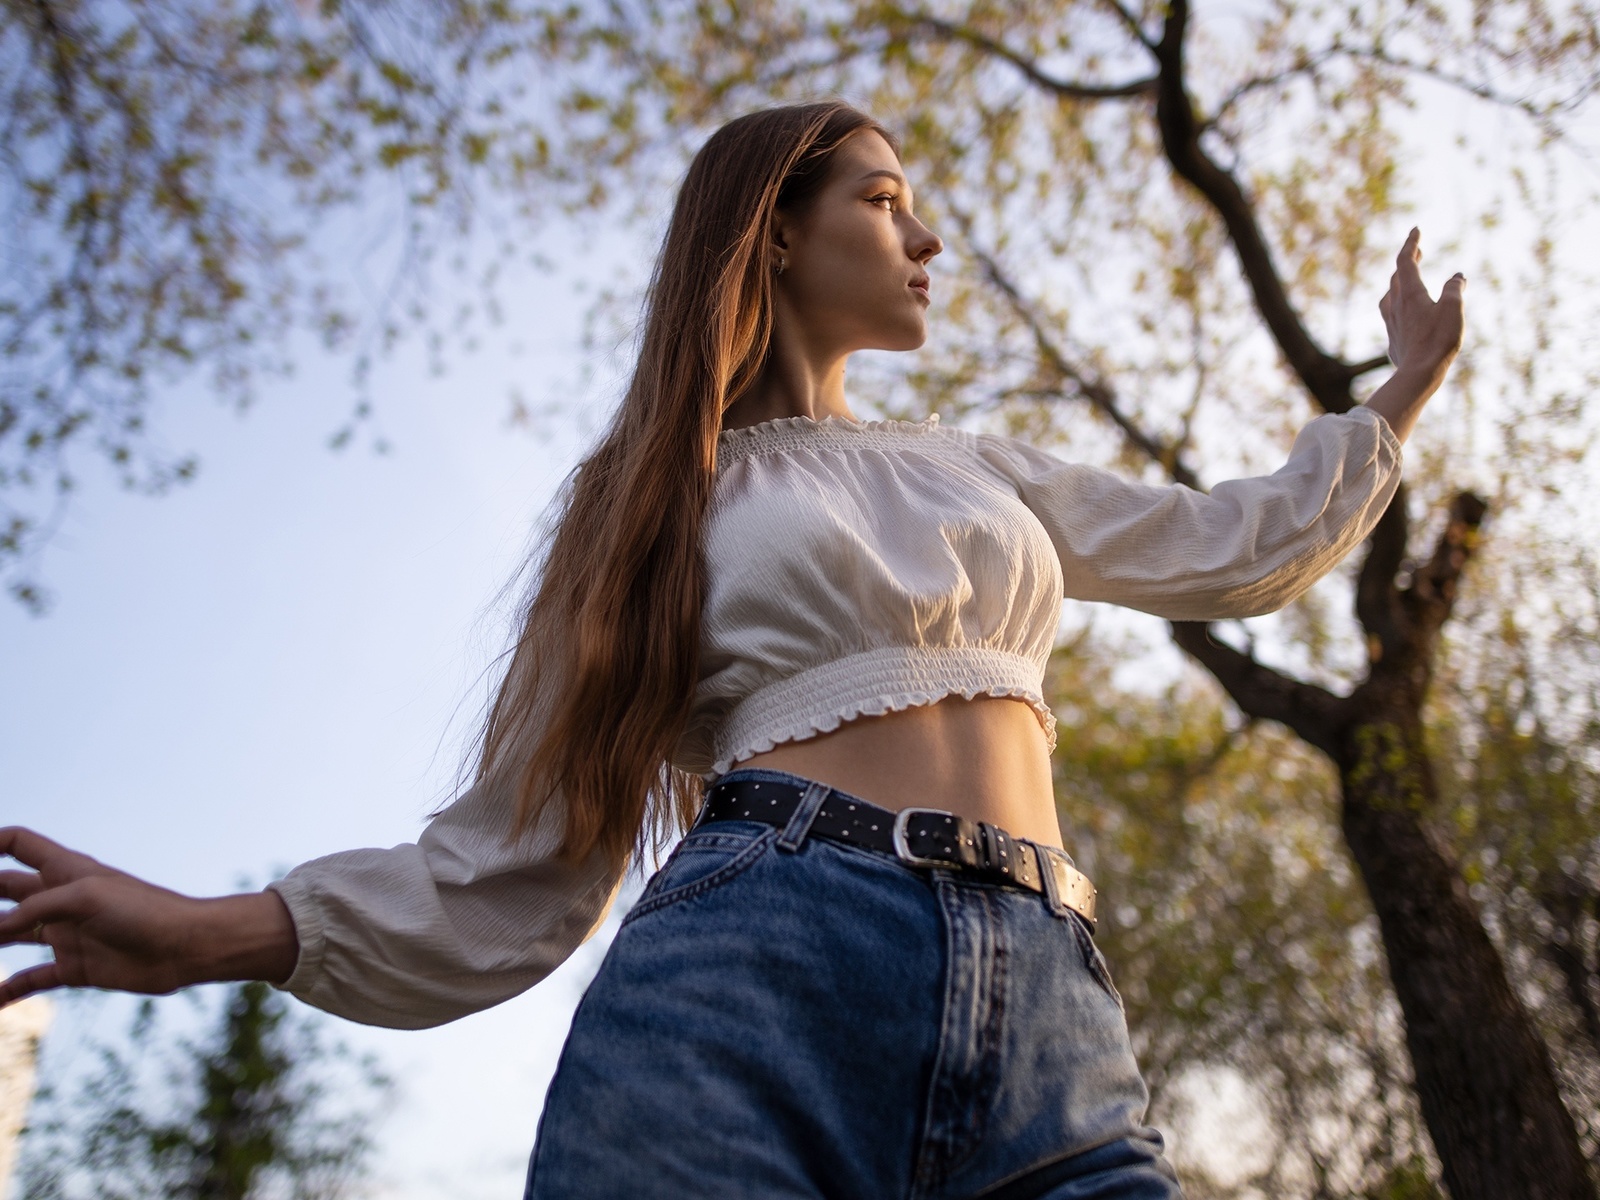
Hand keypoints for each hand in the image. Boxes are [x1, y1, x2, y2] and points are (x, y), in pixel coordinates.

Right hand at [0, 827, 297, 1007]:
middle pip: (3, 890)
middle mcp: (60, 899)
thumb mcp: (87, 896)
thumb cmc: (144, 910)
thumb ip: (36, 907)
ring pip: (8, 936)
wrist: (186, 947)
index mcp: (65, 870)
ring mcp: (65, 934)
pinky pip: (30, 980)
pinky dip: (6, 991)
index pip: (18, 843)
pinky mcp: (75, 968)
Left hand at [1379, 228, 1465, 378]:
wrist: (1418, 374)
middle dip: (1407, 261)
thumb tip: (1457, 277)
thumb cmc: (1438, 340)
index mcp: (1410, 293)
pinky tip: (1404, 313)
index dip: (1411, 244)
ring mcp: (1392, 323)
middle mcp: (1396, 305)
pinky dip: (1399, 304)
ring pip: (1390, 296)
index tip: (1415, 230)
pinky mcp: (1393, 339)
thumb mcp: (1453, 309)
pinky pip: (1392, 315)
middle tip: (1417, 252)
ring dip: (1398, 283)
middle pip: (1397, 276)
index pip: (1406, 261)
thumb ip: (1454, 289)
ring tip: (1406, 279)